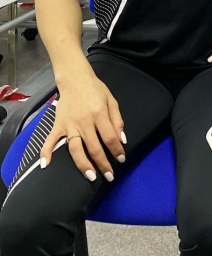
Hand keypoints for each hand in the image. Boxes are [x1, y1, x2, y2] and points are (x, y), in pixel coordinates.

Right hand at [40, 67, 125, 182]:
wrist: (75, 79)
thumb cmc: (96, 90)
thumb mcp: (112, 101)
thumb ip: (117, 120)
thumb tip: (122, 140)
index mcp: (99, 114)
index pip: (110, 137)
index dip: (117, 150)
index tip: (121, 159)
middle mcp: (84, 121)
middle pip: (94, 147)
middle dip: (103, 164)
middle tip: (109, 176)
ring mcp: (69, 124)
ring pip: (75, 149)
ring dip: (83, 165)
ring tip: (90, 176)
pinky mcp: (58, 124)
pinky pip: (50, 140)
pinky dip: (46, 152)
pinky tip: (45, 165)